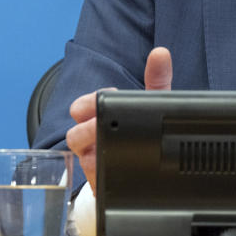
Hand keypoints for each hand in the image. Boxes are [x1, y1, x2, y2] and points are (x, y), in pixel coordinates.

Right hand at [66, 47, 173, 191]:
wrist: (149, 169)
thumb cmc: (145, 132)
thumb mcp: (153, 105)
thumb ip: (157, 79)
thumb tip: (161, 53)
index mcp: (103, 116)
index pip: (84, 105)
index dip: (92, 100)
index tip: (108, 96)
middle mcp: (93, 136)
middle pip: (75, 128)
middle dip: (87, 122)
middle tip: (102, 119)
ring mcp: (93, 159)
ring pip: (79, 150)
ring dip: (90, 142)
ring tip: (108, 140)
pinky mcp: (99, 181)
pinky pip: (92, 176)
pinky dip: (101, 169)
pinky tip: (114, 164)